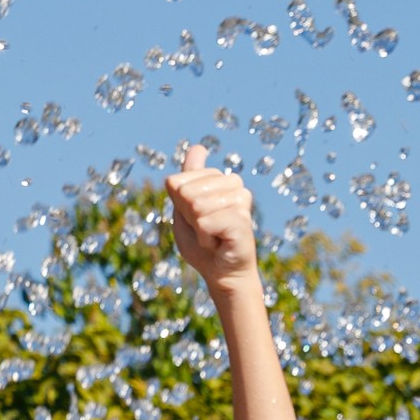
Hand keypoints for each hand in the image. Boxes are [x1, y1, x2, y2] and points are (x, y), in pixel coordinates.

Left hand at [167, 143, 259, 293]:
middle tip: (205, 230)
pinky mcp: (242, 218)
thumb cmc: (202, 244)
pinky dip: (205, 238)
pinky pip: (205, 223)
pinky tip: (219, 242)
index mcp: (217, 179)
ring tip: (213, 235)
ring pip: (196, 206)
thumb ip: (187, 180)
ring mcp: (240, 199)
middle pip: (186, 193)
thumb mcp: (185, 209)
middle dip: (188, 217)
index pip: (177, 182)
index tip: (194, 219)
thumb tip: (198, 147)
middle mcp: (233, 183)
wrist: (221, 273)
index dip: (179, 206)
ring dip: (198, 229)